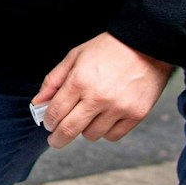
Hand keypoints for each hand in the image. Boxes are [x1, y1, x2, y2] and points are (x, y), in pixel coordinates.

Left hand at [32, 32, 174, 148]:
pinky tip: (106, 118)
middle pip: (69, 130)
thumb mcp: (75, 56)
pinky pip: (113, 136)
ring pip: (92, 135)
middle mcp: (98, 97)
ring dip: (86, 129)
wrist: (147, 44)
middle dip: (57, 139)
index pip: (55, 113)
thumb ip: (53, 80)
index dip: (48, 122)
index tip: (49, 124)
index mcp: (79, 81)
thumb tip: (38, 103)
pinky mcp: (136, 114)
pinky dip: (106, 131)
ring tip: (90, 116)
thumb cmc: (108, 49)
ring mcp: (118, 108)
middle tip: (56, 140)